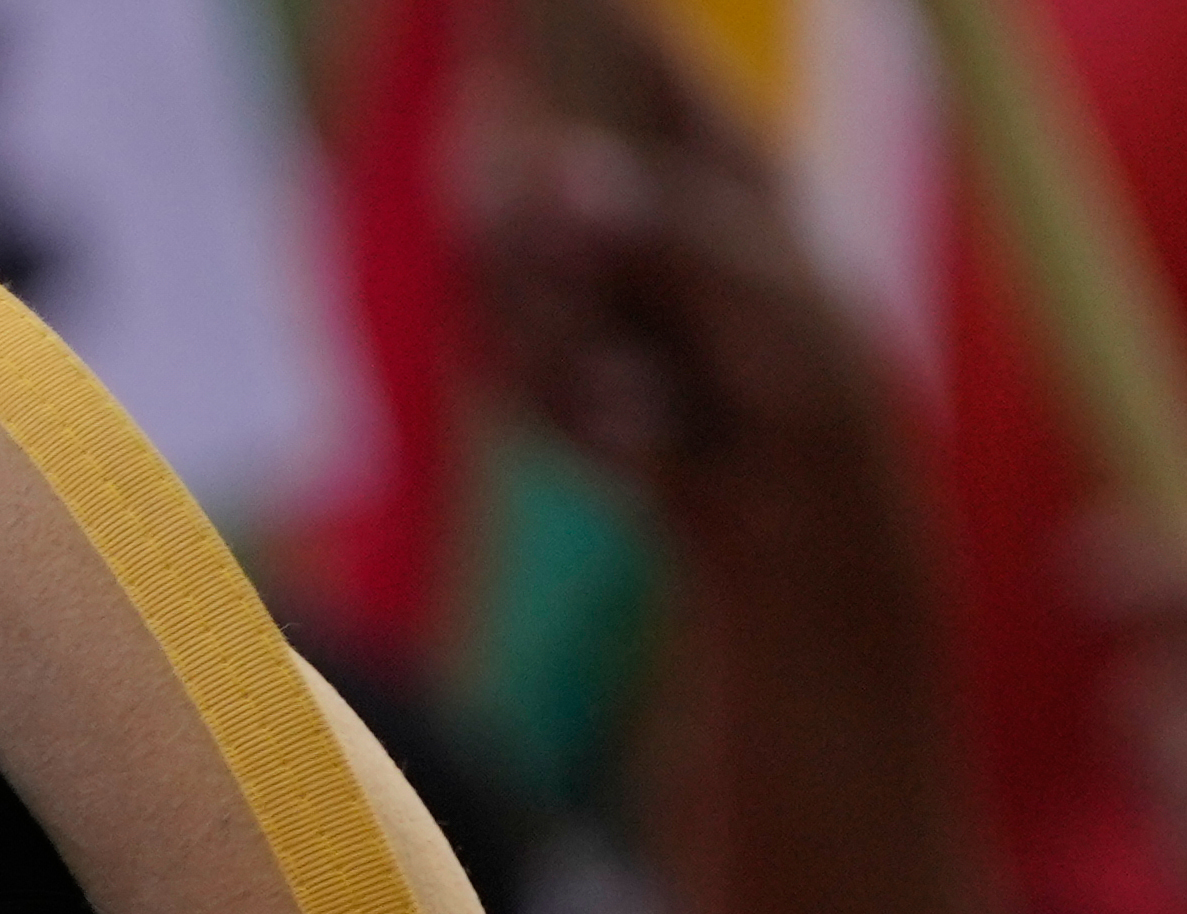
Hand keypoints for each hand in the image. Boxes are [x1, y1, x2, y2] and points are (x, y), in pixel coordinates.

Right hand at [464, 0, 908, 559]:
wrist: (788, 493)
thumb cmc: (807, 367)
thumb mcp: (763, 288)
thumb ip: (666, 228)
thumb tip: (562, 176)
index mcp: (685, 123)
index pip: (595, 35)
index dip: (538, 16)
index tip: (498, 12)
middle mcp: (606, 174)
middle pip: (488, 165)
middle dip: (524, 269)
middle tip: (596, 337)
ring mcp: (559, 256)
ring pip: (479, 282)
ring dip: (559, 363)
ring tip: (652, 405)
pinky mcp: (524, 331)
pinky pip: (487, 360)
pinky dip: (558, 410)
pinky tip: (637, 431)